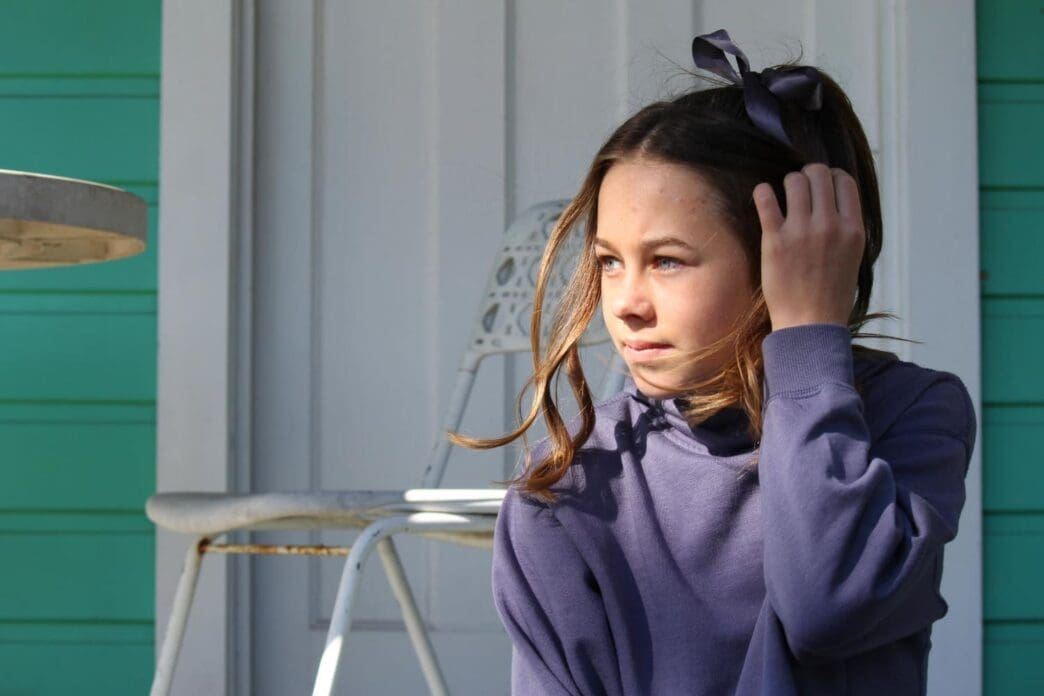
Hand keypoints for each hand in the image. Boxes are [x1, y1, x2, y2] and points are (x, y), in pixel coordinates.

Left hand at [753, 163, 864, 331]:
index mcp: (853, 229)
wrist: (810, 323)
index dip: (832, 176)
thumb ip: (847, 228)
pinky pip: (767, 200)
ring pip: (794, 181)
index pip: (845, 181)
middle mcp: (829, 225)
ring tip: (783, 195)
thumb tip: (837, 203)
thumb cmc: (832, 294)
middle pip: (819, 174)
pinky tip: (763, 195)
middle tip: (800, 187)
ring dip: (788, 183)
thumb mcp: (854, 257)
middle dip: (808, 175)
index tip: (823, 184)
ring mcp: (801, 232)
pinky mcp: (775, 240)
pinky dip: (763, 192)